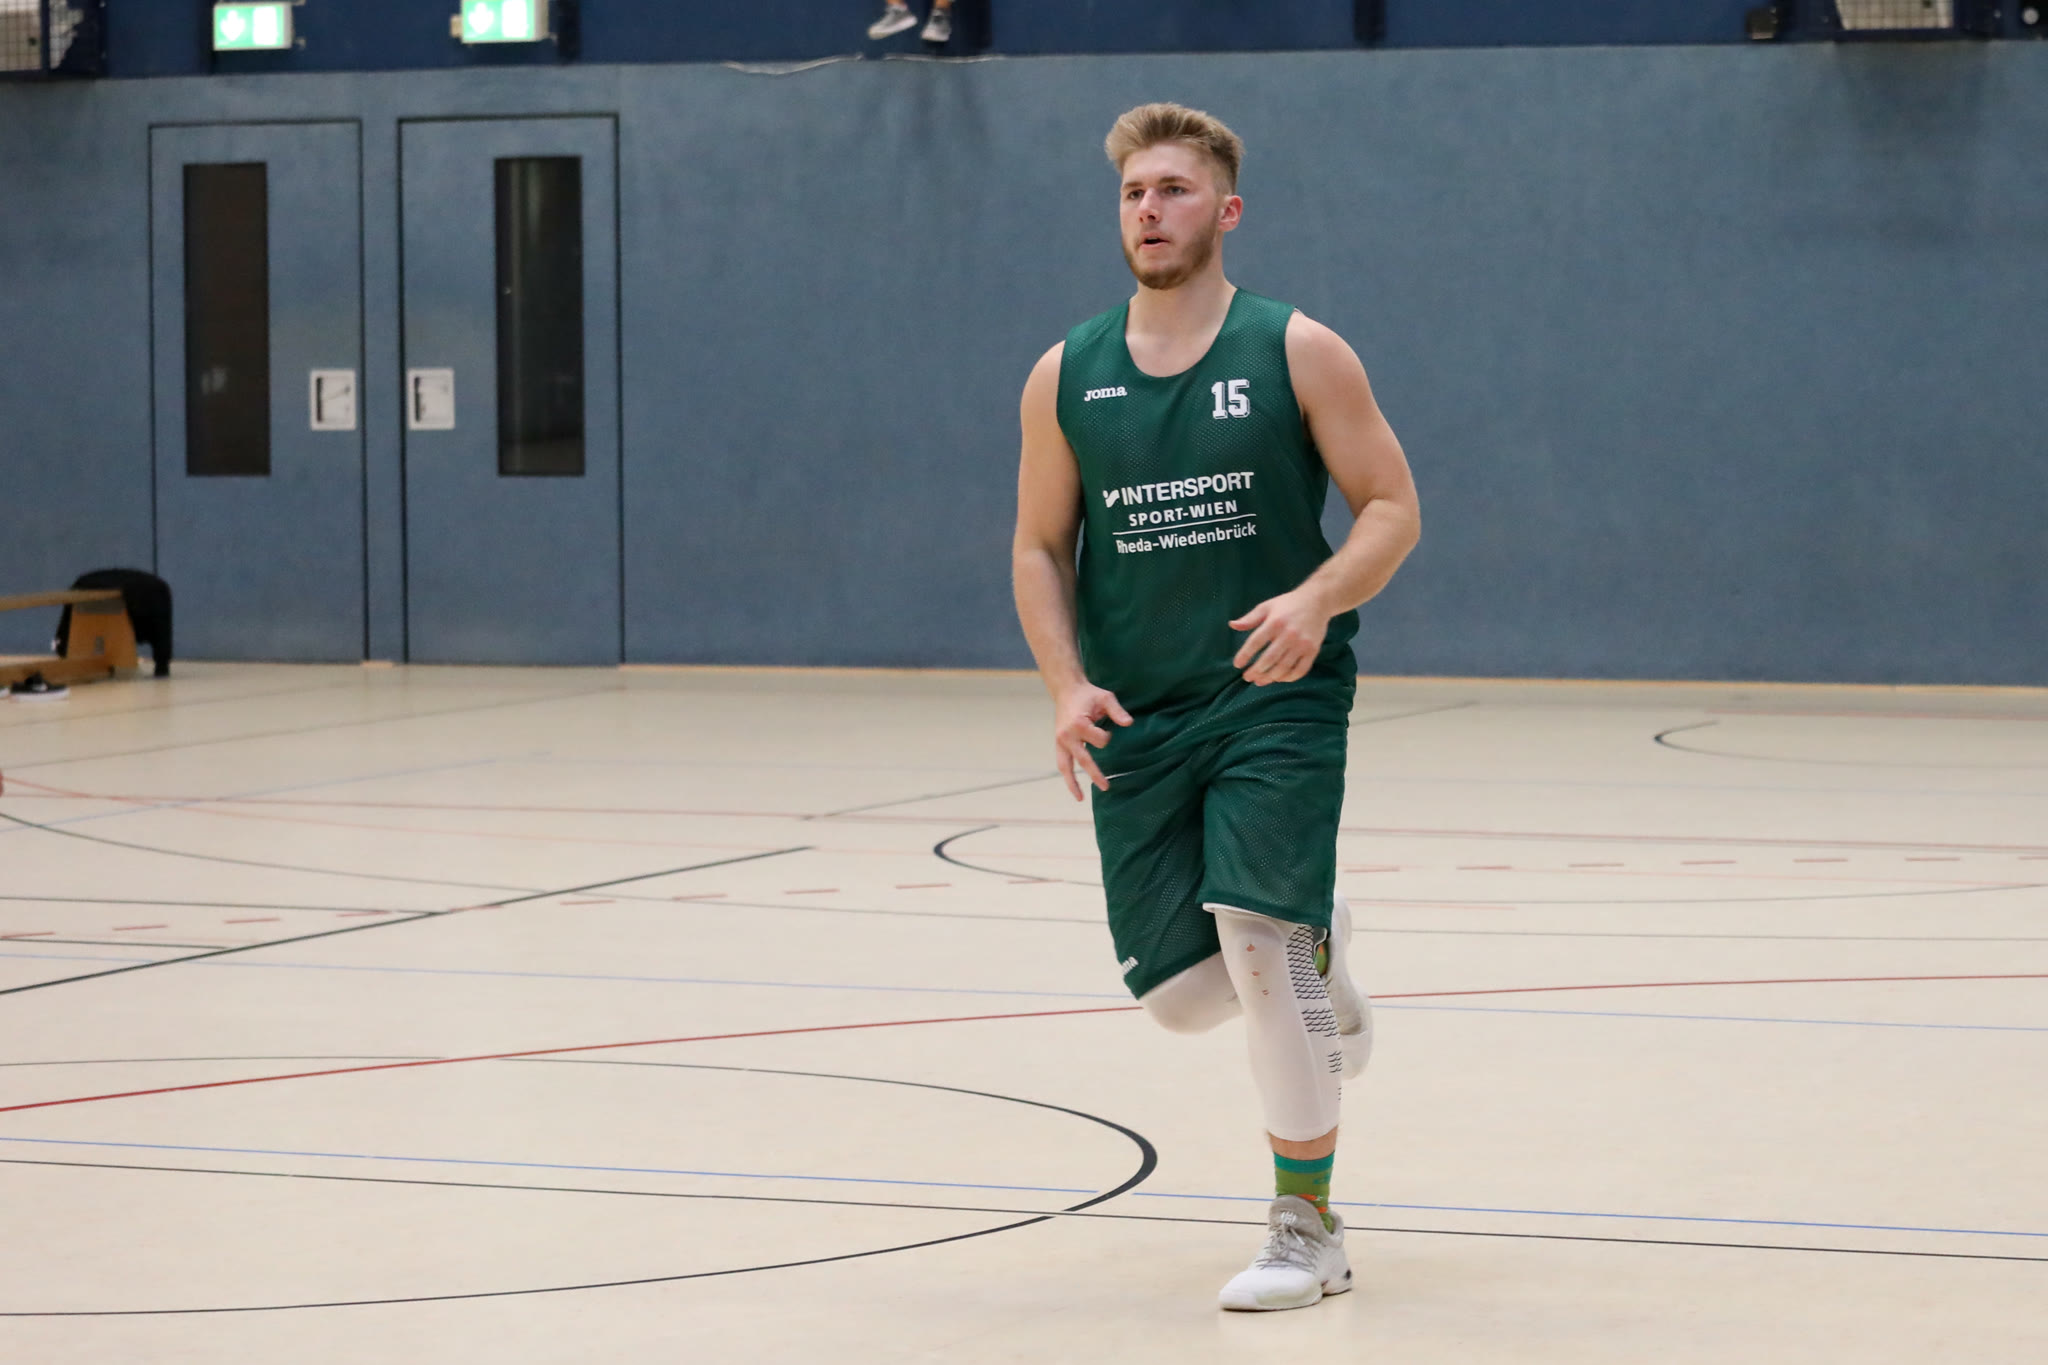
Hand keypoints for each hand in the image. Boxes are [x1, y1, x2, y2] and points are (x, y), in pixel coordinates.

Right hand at [1052, 683, 1132, 799]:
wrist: (1066, 690)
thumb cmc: (1088, 695)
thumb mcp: (1106, 698)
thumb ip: (1117, 710)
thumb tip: (1129, 723)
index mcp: (1079, 724)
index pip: (1100, 740)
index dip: (1108, 737)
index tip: (1109, 729)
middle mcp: (1068, 735)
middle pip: (1083, 759)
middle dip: (1095, 774)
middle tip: (1106, 787)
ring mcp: (1061, 741)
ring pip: (1066, 767)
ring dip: (1072, 783)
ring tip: (1080, 798)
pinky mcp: (1059, 744)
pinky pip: (1062, 763)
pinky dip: (1067, 777)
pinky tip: (1074, 789)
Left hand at [1229, 589, 1331, 686]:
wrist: (1317, 601)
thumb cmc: (1288, 604)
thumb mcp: (1266, 607)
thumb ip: (1250, 618)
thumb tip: (1232, 625)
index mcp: (1275, 622)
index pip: (1256, 642)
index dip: (1245, 655)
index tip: (1237, 664)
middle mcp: (1289, 634)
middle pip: (1269, 659)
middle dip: (1256, 671)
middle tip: (1247, 677)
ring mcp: (1302, 644)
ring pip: (1284, 667)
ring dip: (1270, 678)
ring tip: (1259, 681)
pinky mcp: (1313, 650)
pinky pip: (1301, 670)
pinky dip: (1289, 678)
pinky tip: (1279, 679)